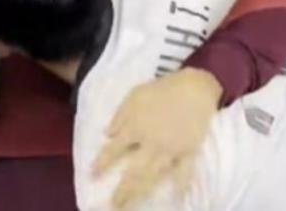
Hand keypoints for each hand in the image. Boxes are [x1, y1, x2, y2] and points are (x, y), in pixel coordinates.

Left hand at [94, 68, 220, 208]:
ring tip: (132, 205)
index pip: (114, 150)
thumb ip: (120, 116)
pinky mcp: (189, 152)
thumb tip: (108, 134)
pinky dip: (181, 185)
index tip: (92, 175)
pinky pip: (184, 172)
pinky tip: (177, 198)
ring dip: (142, 193)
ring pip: (154, 176)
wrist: (192, 88)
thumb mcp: (134, 96)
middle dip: (122, 190)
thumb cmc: (161, 90)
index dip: (102, 163)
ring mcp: (170, 150)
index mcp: (135, 128)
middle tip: (113, 205)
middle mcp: (150, 143)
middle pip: (133, 172)